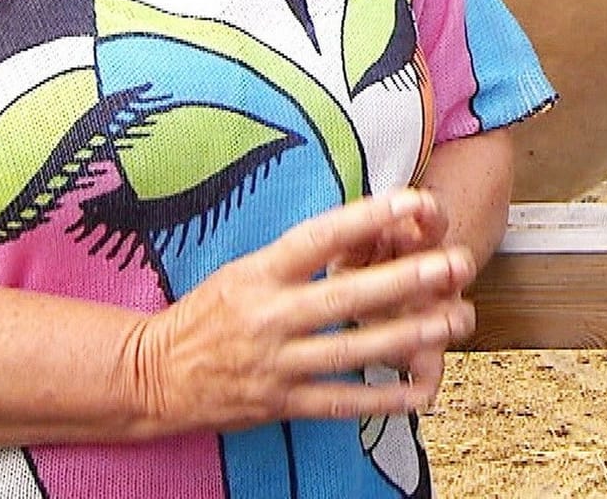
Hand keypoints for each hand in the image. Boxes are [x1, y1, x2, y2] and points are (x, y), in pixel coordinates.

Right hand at [123, 189, 477, 435]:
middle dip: (406, 279)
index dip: (367, 218)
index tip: (413, 201)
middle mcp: (269, 315)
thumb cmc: (209, 313)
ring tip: (454, 320)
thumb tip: (362, 226)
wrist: (150, 376)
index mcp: (260, 272)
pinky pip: (339, 401)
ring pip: (352, 349)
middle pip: (347, 295)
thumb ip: (299, 256)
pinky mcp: (278, 404)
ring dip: (409, 336)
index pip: (320, 238)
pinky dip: (382, 398)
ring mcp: (275, 363)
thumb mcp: (244, 270)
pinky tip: (421, 391)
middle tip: (456, 262)